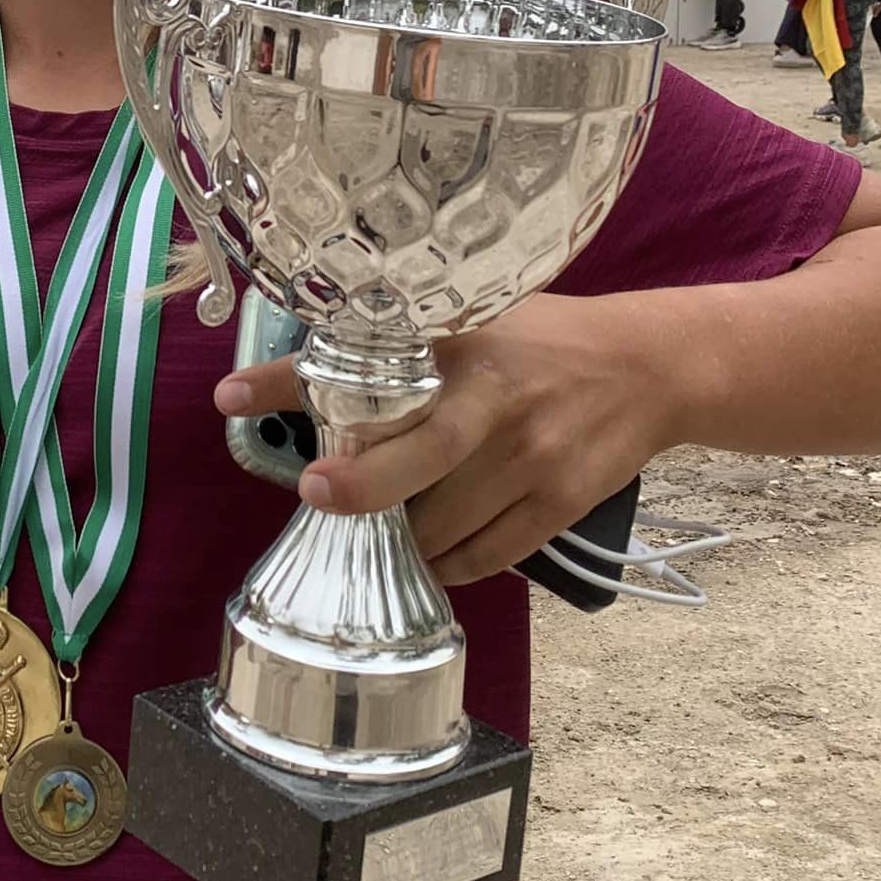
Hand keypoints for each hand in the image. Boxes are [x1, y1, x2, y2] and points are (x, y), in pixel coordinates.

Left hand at [213, 295, 675, 584]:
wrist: (651, 369)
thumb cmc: (542, 342)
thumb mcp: (476, 318)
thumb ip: (409, 349)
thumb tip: (312, 379)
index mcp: (461, 345)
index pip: (363, 359)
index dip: (289, 379)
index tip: (228, 396)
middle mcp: (494, 401)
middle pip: (415, 456)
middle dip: (357, 483)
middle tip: (316, 493)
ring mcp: (530, 457)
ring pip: (441, 522)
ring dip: (401, 533)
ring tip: (386, 521)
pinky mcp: (558, 504)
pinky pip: (482, 555)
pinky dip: (446, 562)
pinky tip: (430, 550)